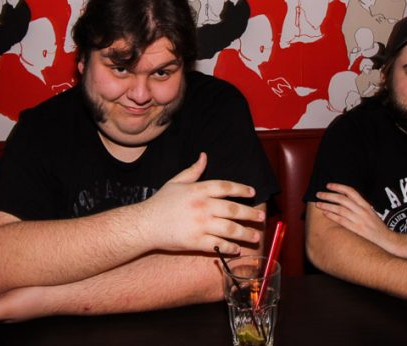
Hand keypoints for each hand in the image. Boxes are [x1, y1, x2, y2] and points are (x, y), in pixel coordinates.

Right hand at [143, 153, 264, 254]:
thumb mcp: (176, 182)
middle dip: (250, 214)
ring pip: (229, 229)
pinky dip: (229, 248)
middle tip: (261, 217)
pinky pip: (217, 245)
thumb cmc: (160, 202)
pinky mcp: (195, 241)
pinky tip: (238, 249)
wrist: (145, 224)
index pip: (226, 187)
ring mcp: (200, 225)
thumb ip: (193, 170)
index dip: (241, 189)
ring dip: (245, 233)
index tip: (252, 193)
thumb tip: (204, 156)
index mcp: (198, 190)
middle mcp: (202, 206)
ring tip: (255, 236)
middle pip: (233, 209)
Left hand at [315, 183, 396, 250]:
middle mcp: (362, 210)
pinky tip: (325, 214)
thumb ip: (359, 206)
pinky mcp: (356, 229)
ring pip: (340, 209)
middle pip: (342, 199)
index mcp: (365, 205)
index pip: (351, 191)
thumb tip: (344, 200)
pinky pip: (341, 221)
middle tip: (318, 194)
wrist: (386, 239)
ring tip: (318, 204)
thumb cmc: (377, 226)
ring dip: (327, 206)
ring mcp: (359, 220)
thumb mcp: (370, 212)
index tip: (328, 185)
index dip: (338, 187)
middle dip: (328, 196)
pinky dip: (332, 216)